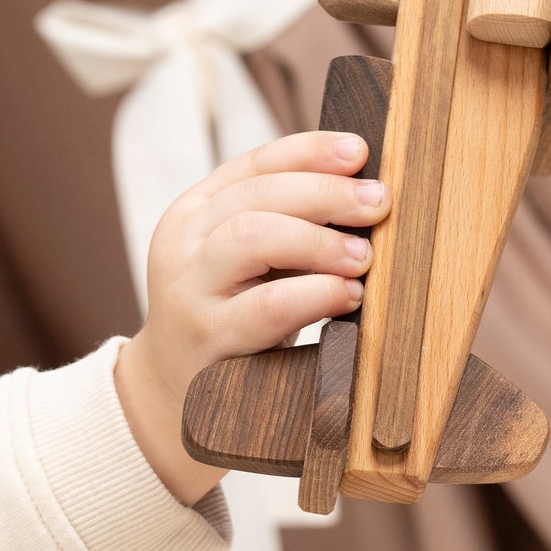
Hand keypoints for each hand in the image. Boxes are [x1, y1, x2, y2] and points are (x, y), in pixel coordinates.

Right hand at [114, 131, 391, 502]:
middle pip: (256, 195)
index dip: (309, 152)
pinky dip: (315, 293)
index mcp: (194, 213)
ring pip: (252, 238)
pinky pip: (266, 306)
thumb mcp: (248, 265)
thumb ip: (287, 225)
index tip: (360, 151)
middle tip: (378, 203)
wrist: (172, 399)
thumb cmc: (231, 319)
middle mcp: (183, 243)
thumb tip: (366, 190)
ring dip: (318, 240)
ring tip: (362, 255)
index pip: (253, 164)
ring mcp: (189, 291)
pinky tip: (347, 295)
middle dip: (325, 193)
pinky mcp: (208, 340)